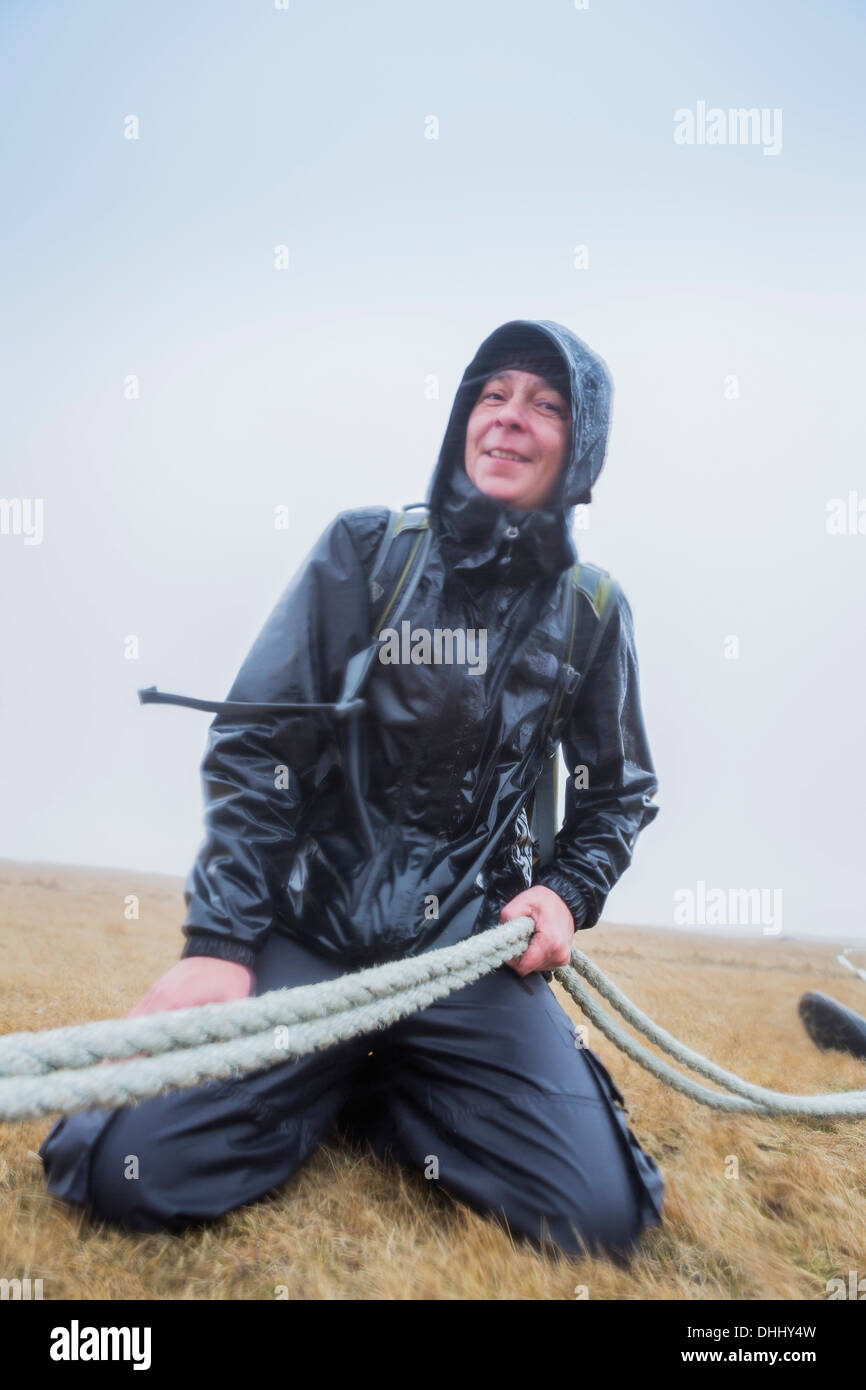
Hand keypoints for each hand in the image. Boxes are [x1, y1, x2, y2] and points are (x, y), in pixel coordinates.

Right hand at [100, 958, 254, 1066]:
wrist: (221, 945)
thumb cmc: (230, 975)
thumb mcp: (234, 1000)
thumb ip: (230, 1027)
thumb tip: (229, 1053)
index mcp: (175, 1002)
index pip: (149, 1035)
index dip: (136, 1057)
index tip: (125, 1077)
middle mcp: (158, 998)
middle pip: (131, 1032)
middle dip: (120, 1056)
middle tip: (107, 1082)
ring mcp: (154, 994)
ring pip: (130, 1024)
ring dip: (120, 1045)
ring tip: (107, 1071)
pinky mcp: (155, 992)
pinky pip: (136, 1016)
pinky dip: (128, 1033)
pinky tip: (121, 1050)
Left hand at [500, 885, 574, 976]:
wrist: (566, 899)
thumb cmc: (545, 900)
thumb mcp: (522, 902)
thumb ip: (508, 918)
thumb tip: (501, 936)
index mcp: (550, 942)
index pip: (523, 967)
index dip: (511, 959)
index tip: (510, 945)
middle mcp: (559, 954)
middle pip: (528, 968)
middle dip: (520, 954)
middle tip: (522, 936)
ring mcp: (562, 958)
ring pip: (535, 967)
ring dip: (529, 954)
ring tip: (532, 936)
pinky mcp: (563, 959)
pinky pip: (543, 964)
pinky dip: (537, 954)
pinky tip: (538, 941)